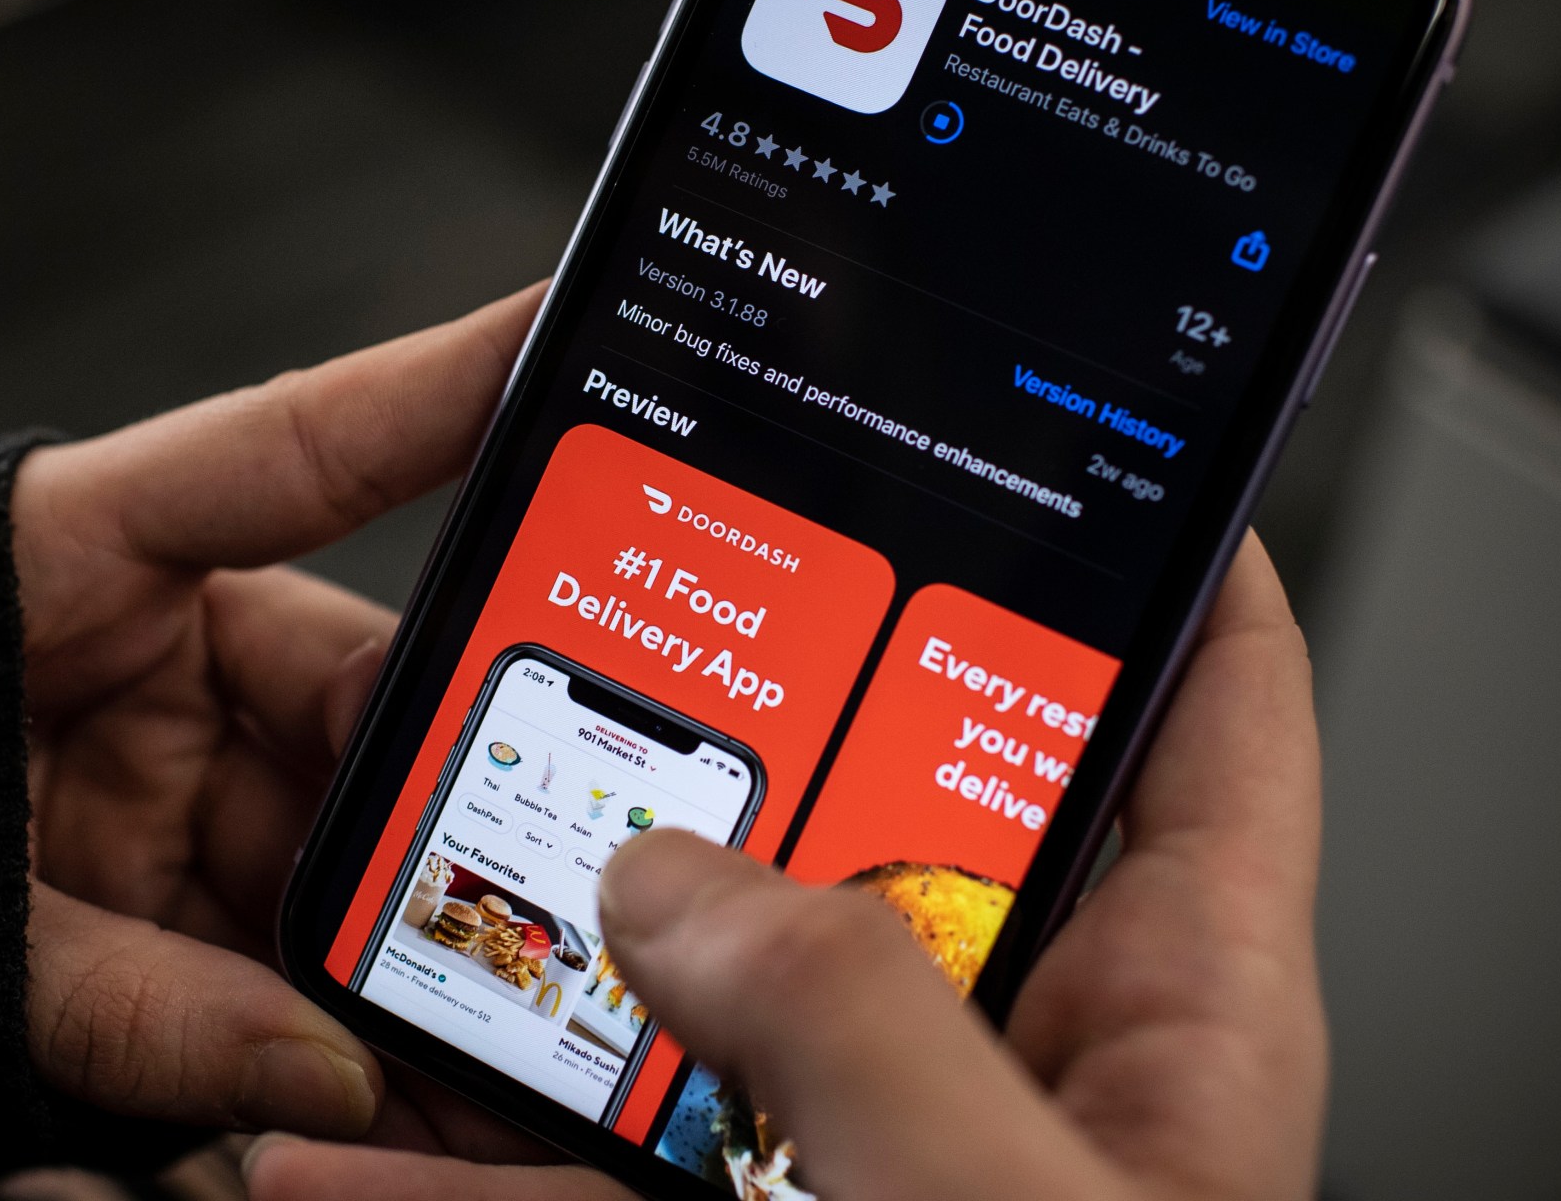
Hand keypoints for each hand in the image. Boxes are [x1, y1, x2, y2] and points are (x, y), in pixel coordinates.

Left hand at [6, 285, 542, 1138]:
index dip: (435, 390)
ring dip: (405, 922)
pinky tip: (401, 1054)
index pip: (286, 452)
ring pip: (340, 822)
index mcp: (68, 555)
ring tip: (478, 1011)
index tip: (560, 329)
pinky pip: (289, 913)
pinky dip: (343, 988)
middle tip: (546, 864)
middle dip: (446, 791)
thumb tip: (328, 1084)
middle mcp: (143, 641)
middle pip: (351, 689)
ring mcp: (162, 755)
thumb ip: (132, 1010)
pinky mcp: (166, 860)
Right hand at [242, 533, 1323, 1199]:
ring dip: (571, 956)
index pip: (1208, 715)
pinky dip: (480, 1167)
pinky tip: (352, 1145)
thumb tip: (676, 875)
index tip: (1026, 434)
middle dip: (753, 739)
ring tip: (439, 863)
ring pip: (715, 1014)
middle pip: (896, 826)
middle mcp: (1033, 1078)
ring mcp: (886, 1181)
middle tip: (620, 632)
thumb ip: (851, 1019)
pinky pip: (613, 1183)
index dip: (1141, 558)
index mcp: (1176, 1019)